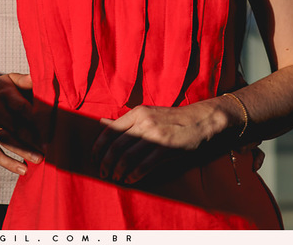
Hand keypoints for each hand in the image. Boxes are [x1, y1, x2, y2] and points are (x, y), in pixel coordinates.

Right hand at [0, 73, 43, 174]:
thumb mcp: (8, 80)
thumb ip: (25, 80)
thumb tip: (41, 78)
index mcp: (5, 96)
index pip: (23, 108)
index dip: (38, 119)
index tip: (52, 128)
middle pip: (18, 127)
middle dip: (34, 138)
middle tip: (50, 147)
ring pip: (8, 141)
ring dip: (25, 151)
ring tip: (39, 159)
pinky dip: (10, 163)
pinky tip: (24, 169)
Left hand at [91, 104, 213, 184]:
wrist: (199, 120)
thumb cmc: (170, 118)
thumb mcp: (146, 113)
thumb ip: (124, 120)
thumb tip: (101, 123)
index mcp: (137, 113)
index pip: (110, 131)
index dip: (98, 147)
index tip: (93, 158)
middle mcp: (144, 123)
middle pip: (116, 146)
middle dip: (106, 162)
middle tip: (102, 172)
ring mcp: (155, 136)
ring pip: (128, 156)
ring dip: (118, 170)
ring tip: (115, 177)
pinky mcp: (166, 148)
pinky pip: (145, 164)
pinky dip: (134, 174)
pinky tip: (129, 179)